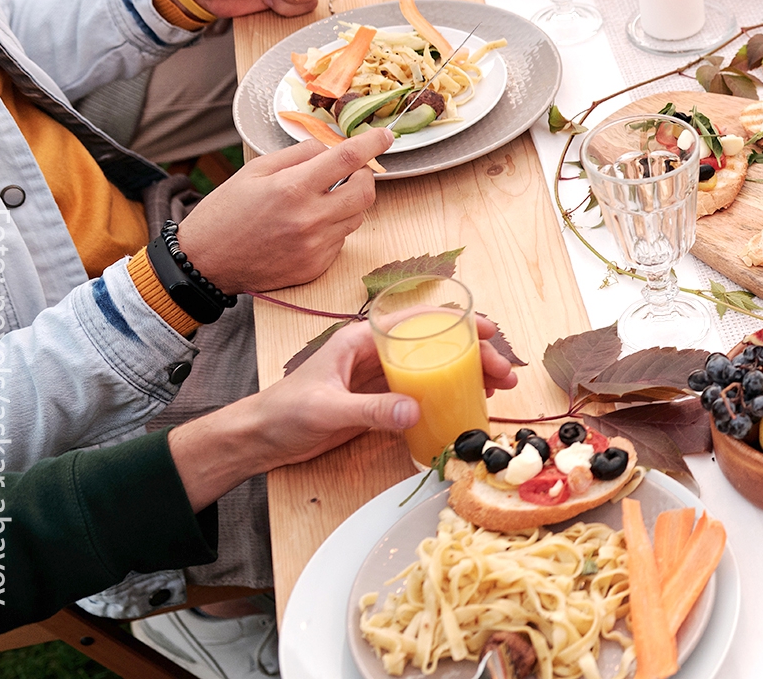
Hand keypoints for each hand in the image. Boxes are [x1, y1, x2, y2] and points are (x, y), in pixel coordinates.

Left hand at [168, 317, 519, 509]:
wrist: (258, 439)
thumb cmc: (283, 413)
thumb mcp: (327, 409)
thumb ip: (371, 409)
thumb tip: (417, 409)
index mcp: (360, 340)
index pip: (417, 322)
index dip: (456, 323)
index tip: (488, 332)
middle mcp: (374, 353)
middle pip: (433, 345)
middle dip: (473, 353)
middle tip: (504, 374)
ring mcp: (379, 378)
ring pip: (433, 368)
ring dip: (466, 374)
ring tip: (497, 388)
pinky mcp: (379, 401)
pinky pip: (422, 392)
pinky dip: (448, 395)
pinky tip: (468, 404)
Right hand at [176, 128, 396, 295]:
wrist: (204, 263)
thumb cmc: (226, 212)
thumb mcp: (255, 170)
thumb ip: (299, 155)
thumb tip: (332, 147)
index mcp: (293, 188)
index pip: (348, 159)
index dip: (373, 143)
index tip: (385, 136)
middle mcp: (310, 219)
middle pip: (365, 191)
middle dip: (363, 176)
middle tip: (348, 172)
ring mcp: (316, 246)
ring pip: (357, 216)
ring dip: (347, 203)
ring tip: (317, 201)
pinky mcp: (316, 266)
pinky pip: (341, 240)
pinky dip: (332, 228)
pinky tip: (304, 227)